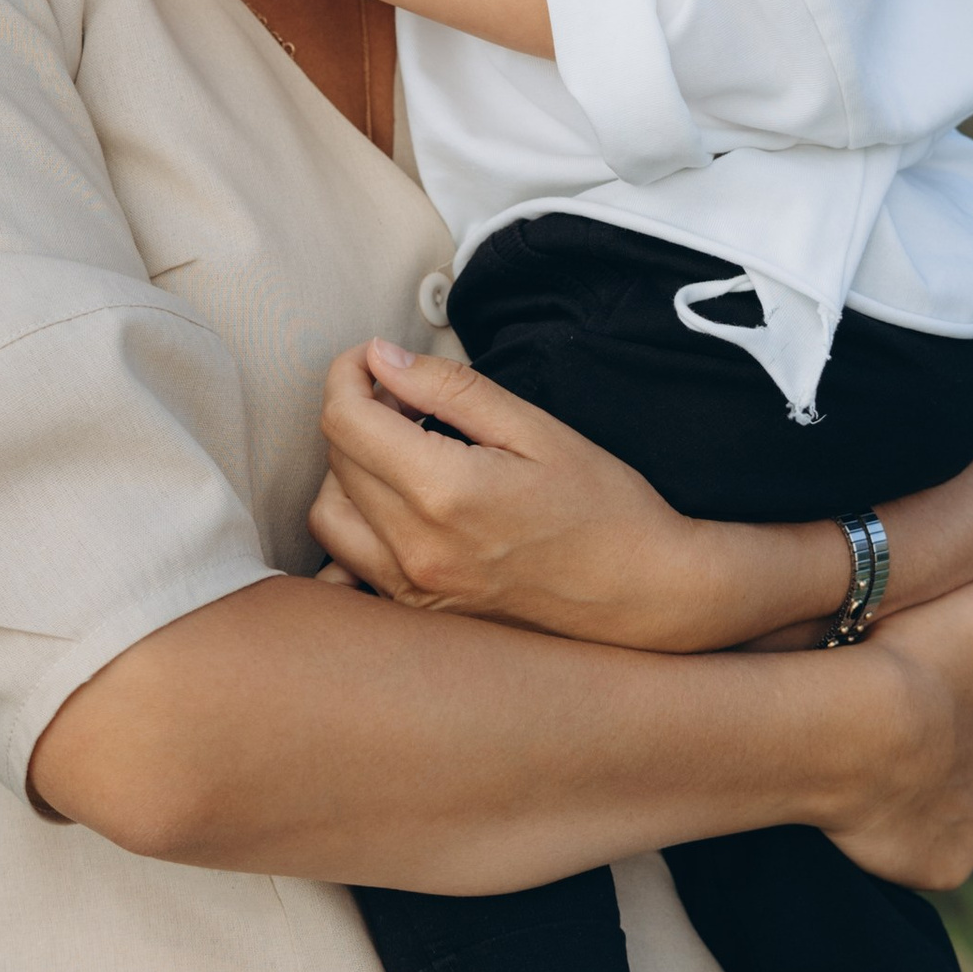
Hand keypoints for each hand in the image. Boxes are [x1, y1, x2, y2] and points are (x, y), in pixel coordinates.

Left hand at [312, 338, 735, 645]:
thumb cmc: (604, 508)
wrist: (643, 592)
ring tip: (399, 450)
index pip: (346, 419)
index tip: (374, 358)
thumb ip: (450, 389)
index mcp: (445, 492)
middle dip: (356, 412)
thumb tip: (381, 359)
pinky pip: (349, 564)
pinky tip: (394, 505)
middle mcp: (417, 548)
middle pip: (336, 459)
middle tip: (404, 396)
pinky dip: (355, 524)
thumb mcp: (535, 428)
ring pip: (329, 513)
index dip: (348, 373)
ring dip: (348, 470)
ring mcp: (414, 589)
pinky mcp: (419, 613)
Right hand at [818, 567, 972, 891]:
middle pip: (969, 771)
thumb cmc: (906, 661)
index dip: (946, 707)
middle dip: (940, 761)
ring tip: (873, 783)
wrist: (852, 729)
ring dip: (924, 805)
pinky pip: (930, 861)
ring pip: (952, 817)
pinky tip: (875, 824)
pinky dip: (909, 849)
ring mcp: (972, 827)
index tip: (907, 695)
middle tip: (886, 743)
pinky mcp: (944, 867)